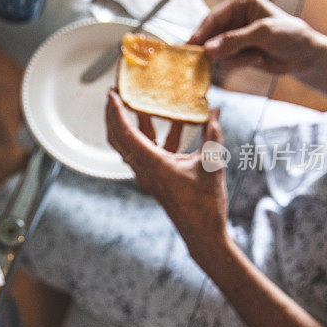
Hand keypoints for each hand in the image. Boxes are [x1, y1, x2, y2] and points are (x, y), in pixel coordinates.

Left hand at [106, 90, 228, 265]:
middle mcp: (144, 169)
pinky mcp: (154, 178)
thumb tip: (215, 110)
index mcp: (154, 164)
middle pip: (118, 138)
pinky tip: (170, 123)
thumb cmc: (206, 204)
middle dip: (113, 114)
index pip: (126, 133)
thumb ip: (212, 134)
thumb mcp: (212, 164)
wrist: (202, 233)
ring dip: (130, 123)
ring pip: (130, 144)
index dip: (116, 111)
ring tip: (138, 102)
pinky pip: (145, 152)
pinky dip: (150, 136)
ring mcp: (147, 175)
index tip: (111, 93)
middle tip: (114, 92)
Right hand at [188, 0, 326, 74]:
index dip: (201, 32)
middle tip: (215, 57)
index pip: (214, 17)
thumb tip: (207, 49)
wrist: (306, 57)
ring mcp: (235, 35)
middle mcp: (236, 17)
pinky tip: (257, 58)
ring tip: (255, 56)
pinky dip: (239, 63)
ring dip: (234, 57)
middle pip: (211, 34)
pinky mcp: (237, 50)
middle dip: (220, 48)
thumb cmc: (290, 37)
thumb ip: (233, 41)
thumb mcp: (262, 34)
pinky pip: (226, 60)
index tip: (190, 46)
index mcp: (242, 3)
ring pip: (217, 50)